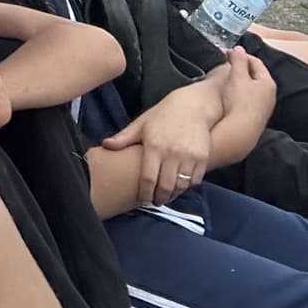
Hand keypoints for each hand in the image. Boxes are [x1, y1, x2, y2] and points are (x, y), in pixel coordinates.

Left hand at [99, 85, 218, 206]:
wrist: (193, 106)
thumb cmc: (163, 115)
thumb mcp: (141, 123)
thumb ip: (124, 137)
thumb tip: (105, 145)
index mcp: (154, 146)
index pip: (148, 178)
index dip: (145, 194)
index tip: (143, 200)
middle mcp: (172, 153)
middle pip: (166, 186)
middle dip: (160, 198)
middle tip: (155, 201)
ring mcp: (189, 156)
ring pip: (181, 186)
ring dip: (173, 194)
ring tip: (167, 195)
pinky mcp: (202, 158)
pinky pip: (194, 180)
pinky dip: (187, 185)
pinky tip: (180, 185)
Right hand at [219, 49, 277, 130]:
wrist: (242, 131)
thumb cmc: (240, 102)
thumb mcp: (237, 77)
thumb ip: (238, 61)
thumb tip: (238, 48)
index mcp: (268, 82)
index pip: (256, 62)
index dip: (241, 55)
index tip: (227, 54)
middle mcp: (270, 94)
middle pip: (256, 75)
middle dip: (242, 68)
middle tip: (226, 65)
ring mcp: (264, 106)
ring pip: (253, 88)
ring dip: (241, 81)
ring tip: (227, 80)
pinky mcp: (257, 116)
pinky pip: (250, 98)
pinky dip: (241, 93)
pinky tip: (231, 96)